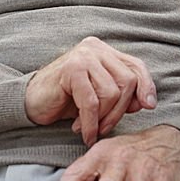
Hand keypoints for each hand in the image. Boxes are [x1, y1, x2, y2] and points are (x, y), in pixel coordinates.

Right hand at [25, 36, 156, 146]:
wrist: (30, 102)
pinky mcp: (72, 69)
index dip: (146, 86)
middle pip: (127, 81)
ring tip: (89, 128)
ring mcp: (83, 56)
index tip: (149, 106)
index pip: (136, 66)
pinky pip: (92, 102)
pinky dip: (90, 123)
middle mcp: (95, 48)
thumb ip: (121, 94)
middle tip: (104, 128)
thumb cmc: (66, 100)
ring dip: (103, 119)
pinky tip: (83, 132)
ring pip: (112, 92)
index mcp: (105, 51)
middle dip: (119, 111)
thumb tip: (146, 102)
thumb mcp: (99, 96)